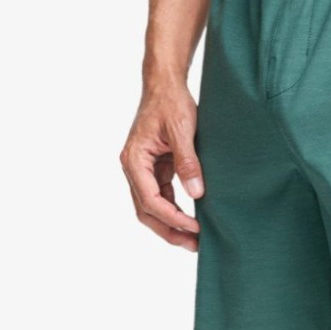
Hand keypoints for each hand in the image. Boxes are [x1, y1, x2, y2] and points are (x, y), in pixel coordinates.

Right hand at [120, 82, 203, 250]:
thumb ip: (188, 161)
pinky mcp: (155, 169)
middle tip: (194, 246)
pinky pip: (162, 197)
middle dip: (169, 230)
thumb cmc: (171, 102)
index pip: (150, 200)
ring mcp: (142, 170)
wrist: (165, 84)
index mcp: (134, 159)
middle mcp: (133, 168)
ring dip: (171, 224)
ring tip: (195, 240)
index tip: (194, 227)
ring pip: (152, 208)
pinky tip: (192, 220)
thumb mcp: (182, 130)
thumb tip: (197, 193)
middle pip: (146, 211)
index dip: (172, 218)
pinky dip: (175, 210)